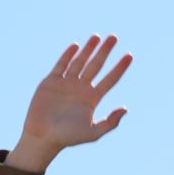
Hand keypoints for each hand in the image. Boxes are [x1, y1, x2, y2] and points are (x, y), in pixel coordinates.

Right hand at [8, 35, 131, 172]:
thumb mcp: (93, 132)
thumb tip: (126, 108)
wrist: (43, 137)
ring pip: (80, 62)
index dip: (120, 67)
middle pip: (97, 65)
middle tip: (114, 37)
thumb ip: (110, 122)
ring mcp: (66, 83)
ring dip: (88, 49)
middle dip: (105, 51)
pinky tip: (76, 46)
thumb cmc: (68, 137)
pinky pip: (61, 65)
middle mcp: (81, 88)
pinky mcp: (51, 82)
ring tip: (97, 37)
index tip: (130, 55)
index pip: (110, 79)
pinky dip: (68, 55)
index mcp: (93, 98)